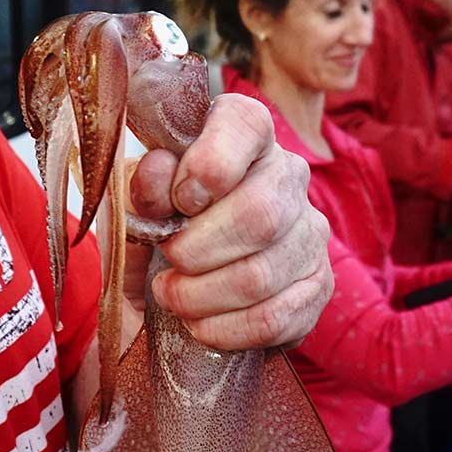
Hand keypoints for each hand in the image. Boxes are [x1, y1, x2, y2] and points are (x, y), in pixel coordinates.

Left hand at [126, 94, 331, 349]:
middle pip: (259, 213)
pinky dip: (224, 328)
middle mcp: (288, 176)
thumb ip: (142, 184)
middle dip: (196, 249)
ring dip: (201, 295)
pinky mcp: (316, 286)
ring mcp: (309, 233)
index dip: (210, 163)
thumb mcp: (135, 203)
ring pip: (261, 274)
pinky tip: (199, 324)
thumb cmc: (157, 231)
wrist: (170, 291)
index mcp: (243, 137)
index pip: (246, 123)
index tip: (179, 199)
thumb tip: (159, 169)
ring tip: (172, 295)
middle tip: (168, 260)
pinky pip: (274, 317)